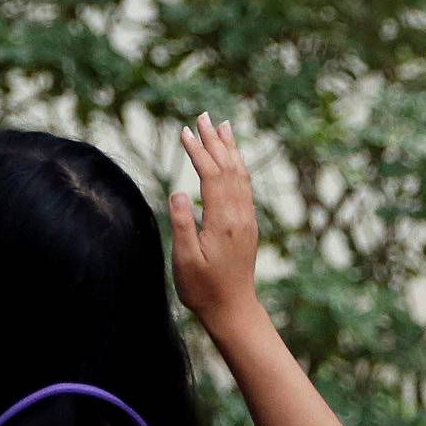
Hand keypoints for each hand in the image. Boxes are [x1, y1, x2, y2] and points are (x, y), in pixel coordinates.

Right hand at [168, 116, 262, 336]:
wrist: (233, 310)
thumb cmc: (203, 288)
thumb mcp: (184, 260)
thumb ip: (182, 224)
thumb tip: (178, 191)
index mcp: (223, 221)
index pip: (211, 176)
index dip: (198, 152)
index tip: (184, 131)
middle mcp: (240, 215)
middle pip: (228, 168)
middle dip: (215, 140)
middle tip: (203, 115)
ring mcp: (247, 219)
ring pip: (240, 175)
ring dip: (230, 149)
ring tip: (223, 125)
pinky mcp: (248, 225)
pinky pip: (245, 186)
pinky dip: (238, 166)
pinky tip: (234, 158)